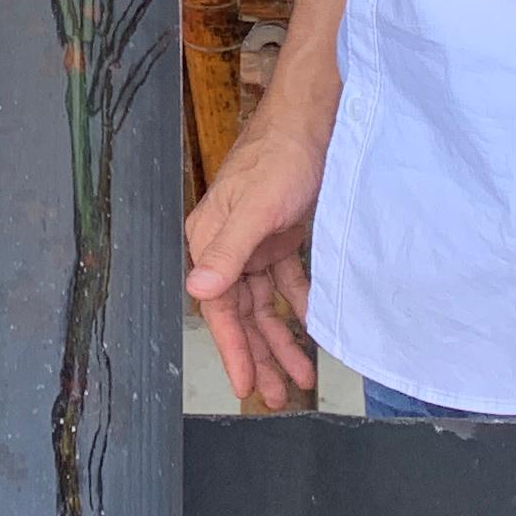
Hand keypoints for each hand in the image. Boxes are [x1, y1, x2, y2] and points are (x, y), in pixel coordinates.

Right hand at [183, 67, 334, 412]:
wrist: (318, 120)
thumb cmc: (282, 156)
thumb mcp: (257, 208)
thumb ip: (228, 253)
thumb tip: (198, 290)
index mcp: (210, 239)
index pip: (218, 307)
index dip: (233, 349)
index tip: (246, 386)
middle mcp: (228, 245)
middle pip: (241, 313)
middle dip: (259, 354)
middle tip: (275, 395)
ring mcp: (255, 241)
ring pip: (264, 303)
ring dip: (281, 338)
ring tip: (300, 376)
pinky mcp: (281, 235)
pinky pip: (287, 282)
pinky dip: (299, 305)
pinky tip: (314, 328)